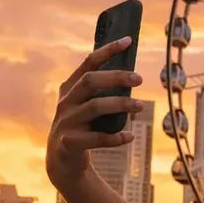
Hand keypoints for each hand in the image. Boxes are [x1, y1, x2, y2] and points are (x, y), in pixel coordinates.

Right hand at [46, 37, 144, 191]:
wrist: (62, 162)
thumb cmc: (81, 127)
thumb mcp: (85, 106)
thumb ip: (101, 92)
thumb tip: (132, 74)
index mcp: (70, 88)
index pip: (88, 63)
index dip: (107, 51)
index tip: (127, 40)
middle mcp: (66, 102)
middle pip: (90, 82)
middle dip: (116, 77)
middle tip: (139, 79)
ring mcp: (66, 122)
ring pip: (94, 107)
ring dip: (120, 105)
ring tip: (141, 106)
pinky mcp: (69, 143)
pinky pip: (95, 138)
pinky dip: (115, 138)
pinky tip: (130, 137)